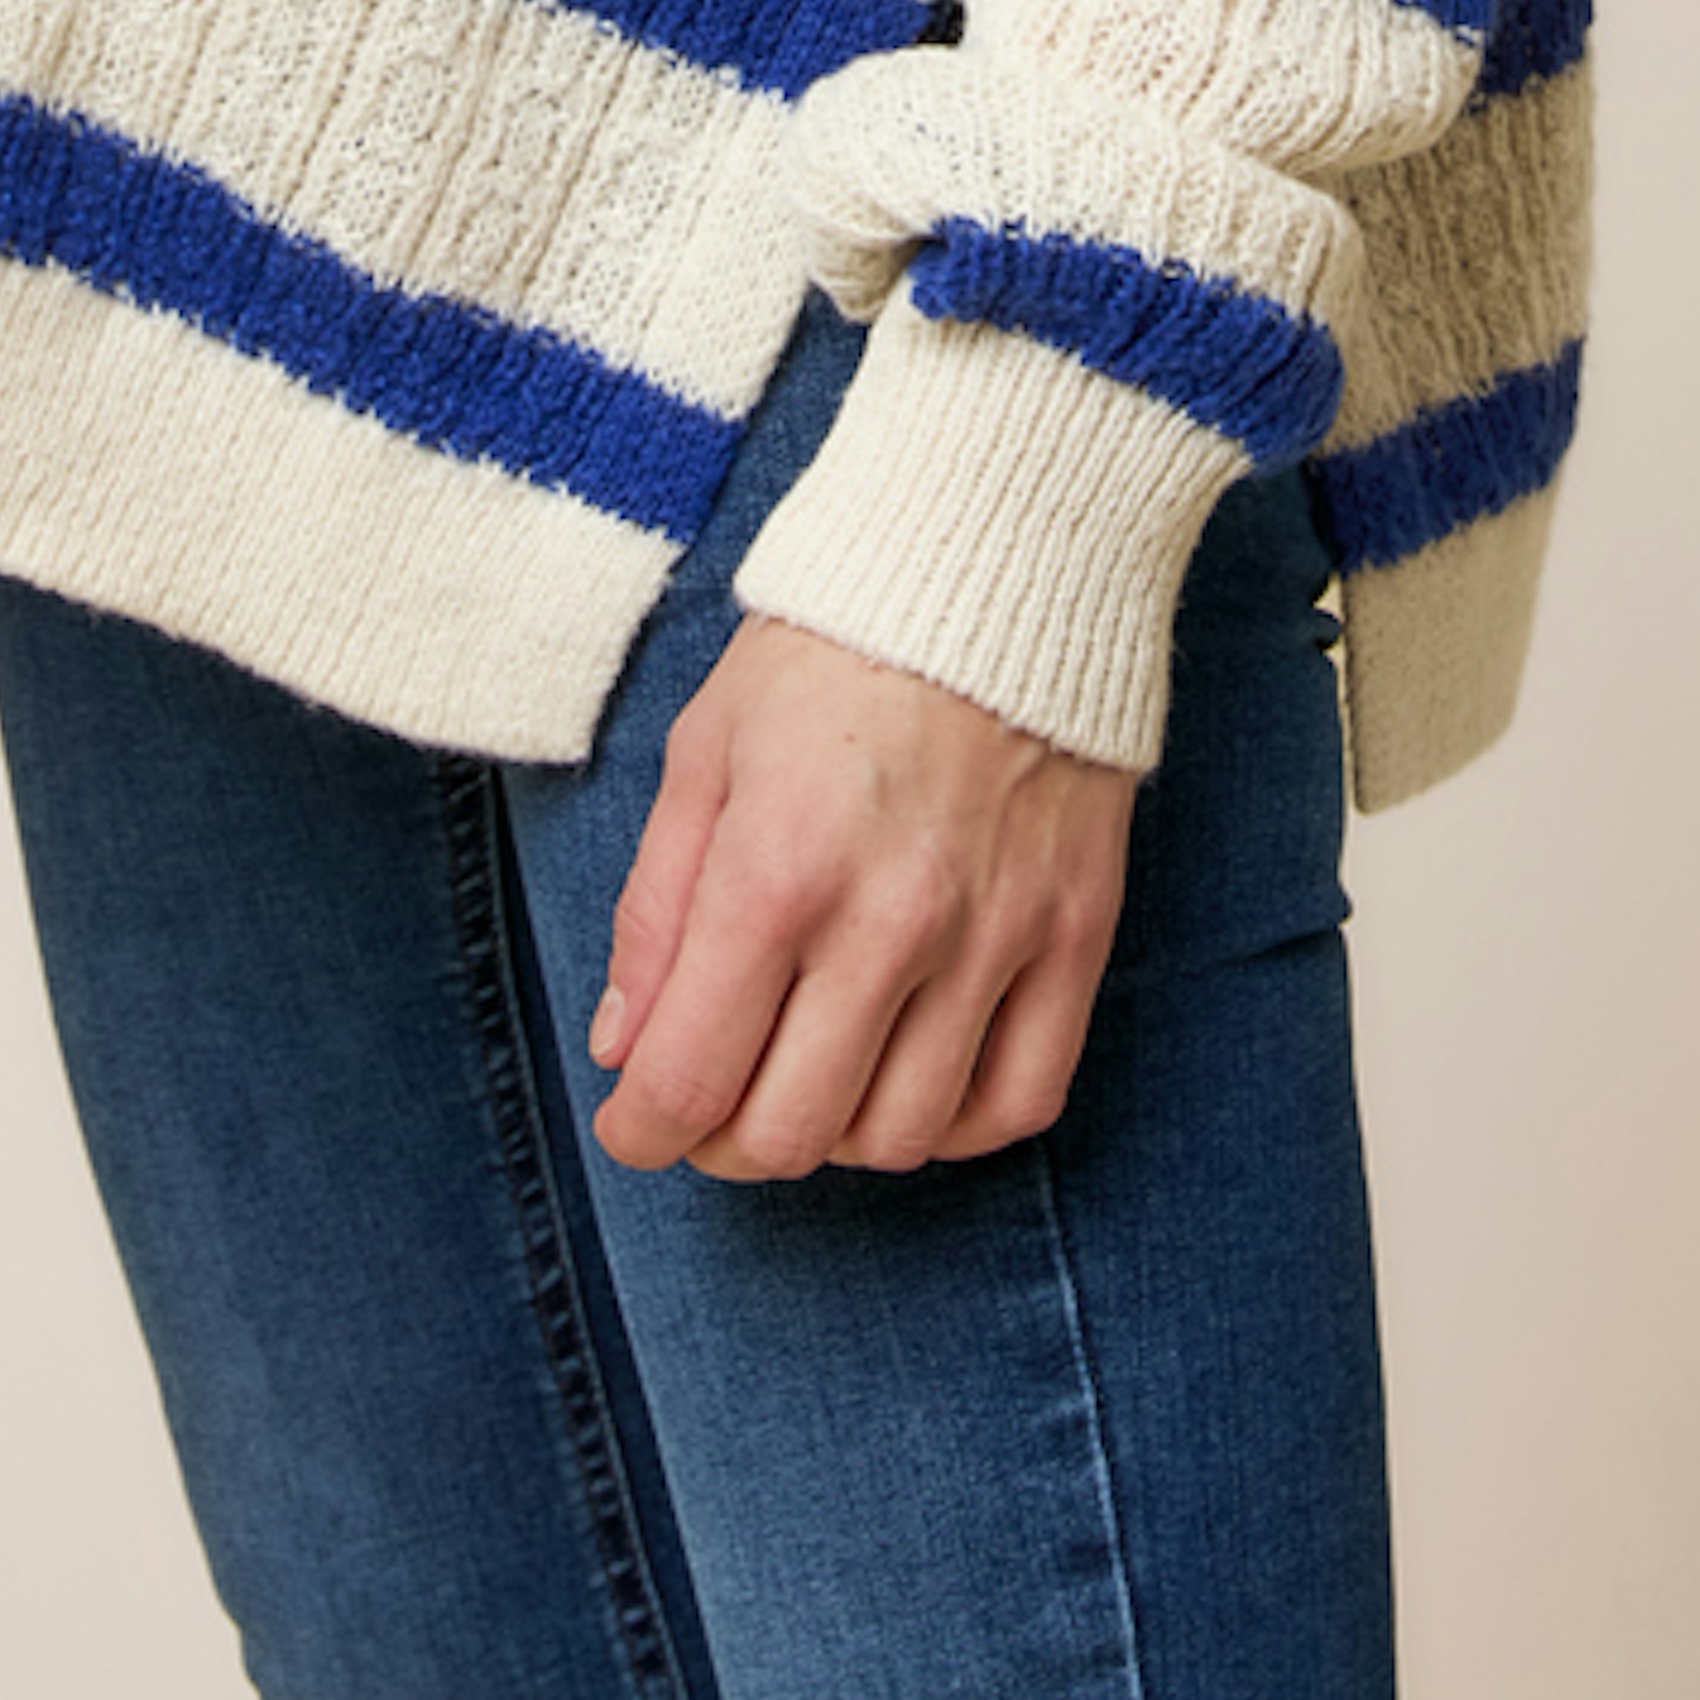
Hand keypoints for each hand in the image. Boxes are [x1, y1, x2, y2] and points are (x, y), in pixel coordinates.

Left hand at [586, 615, 1135, 1183]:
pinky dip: (955, 1124)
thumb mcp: (706, 749)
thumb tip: (624, 1047)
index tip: (636, 1120)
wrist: (999, 558)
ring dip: (836, 1134)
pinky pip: (1017, 1102)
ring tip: (813, 1070)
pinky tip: (915, 1075)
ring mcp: (993, 936)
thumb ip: (656, 909)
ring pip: (900, 1137)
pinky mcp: (1074, 934)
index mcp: (776, 871)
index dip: (642, 1132)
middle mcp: (888, 923)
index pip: (689, 1083)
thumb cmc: (832, 648)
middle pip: (789, 1135)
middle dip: (725, 1141)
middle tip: (716, 1095)